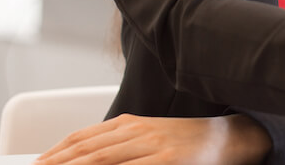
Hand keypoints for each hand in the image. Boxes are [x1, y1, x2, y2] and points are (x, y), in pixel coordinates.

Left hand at [34, 113, 269, 164]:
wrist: (231, 137)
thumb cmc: (187, 143)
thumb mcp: (150, 139)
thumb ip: (119, 148)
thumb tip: (85, 158)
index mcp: (129, 123)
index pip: (81, 138)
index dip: (53, 154)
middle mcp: (137, 131)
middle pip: (85, 151)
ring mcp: (152, 146)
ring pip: (102, 161)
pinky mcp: (167, 161)